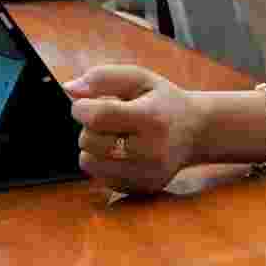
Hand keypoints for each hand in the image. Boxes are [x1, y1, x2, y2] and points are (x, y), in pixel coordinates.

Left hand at [67, 64, 207, 192]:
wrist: (196, 131)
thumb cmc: (164, 101)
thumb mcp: (141, 78)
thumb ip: (104, 78)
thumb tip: (69, 89)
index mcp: (152, 118)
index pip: (99, 116)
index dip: (81, 108)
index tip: (85, 104)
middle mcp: (151, 151)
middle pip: (89, 141)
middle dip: (89, 127)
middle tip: (108, 120)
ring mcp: (147, 174)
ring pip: (89, 163)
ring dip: (93, 147)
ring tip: (114, 137)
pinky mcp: (142, 188)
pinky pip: (101, 178)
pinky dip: (104, 163)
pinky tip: (122, 153)